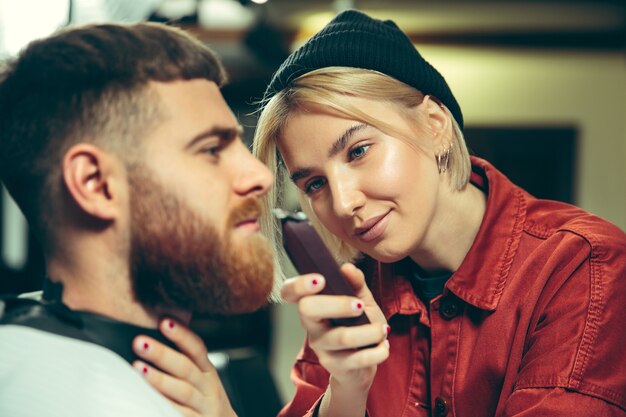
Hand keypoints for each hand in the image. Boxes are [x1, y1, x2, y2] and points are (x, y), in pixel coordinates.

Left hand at [132, 319, 236, 416]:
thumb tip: (157, 332)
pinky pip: (178, 414)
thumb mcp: (200, 378)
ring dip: (160, 380)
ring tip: (138, 368)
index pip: (196, 348)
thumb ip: (184, 361)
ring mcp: (203, 407)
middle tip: (140, 342)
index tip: (163, 321)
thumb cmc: (203, 400)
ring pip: (183, 392)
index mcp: (207, 371)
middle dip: (163, 354)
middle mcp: (207, 387)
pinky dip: (163, 406)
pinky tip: (146, 400)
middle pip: (186, 368)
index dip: (181, 334)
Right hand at [280, 263, 389, 390]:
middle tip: (360, 305)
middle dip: (337, 304)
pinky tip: (383, 347)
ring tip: (382, 329)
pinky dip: (376, 351)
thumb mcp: (361, 299)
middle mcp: (311, 325)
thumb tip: (347, 268)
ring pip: (341, 337)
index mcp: (313, 303)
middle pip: (308, 309)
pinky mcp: (335, 366)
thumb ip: (355, 283)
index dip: (298, 284)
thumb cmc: (358, 325)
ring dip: (368, 332)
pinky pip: (357, 359)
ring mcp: (321, 346)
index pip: (289, 292)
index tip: (320, 279)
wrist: (363, 364)